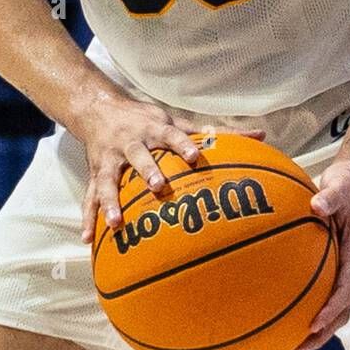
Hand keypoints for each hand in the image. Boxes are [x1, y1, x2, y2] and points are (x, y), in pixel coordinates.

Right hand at [76, 90, 264, 242]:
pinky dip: (88, 217)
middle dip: (147, 170)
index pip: (171, 135)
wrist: (99, 110)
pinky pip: (90, 197)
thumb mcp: (176, 121)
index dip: (182, 145)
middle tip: (158, 186)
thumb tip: (261, 136)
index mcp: (154, 130)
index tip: (194, 157)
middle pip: (139, 156)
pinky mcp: (95, 173)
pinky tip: (88, 239)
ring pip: (108, 180)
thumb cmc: (147, 120)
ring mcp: (110, 160)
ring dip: (111, 201)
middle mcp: (131, 143)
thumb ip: (215, 132)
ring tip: (116, 223)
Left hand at [293, 154, 349, 349]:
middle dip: (322, 331)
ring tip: (291, 345)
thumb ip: (330, 195)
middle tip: (298, 349)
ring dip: (316, 328)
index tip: (315, 322)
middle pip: (342, 309)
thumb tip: (316, 205)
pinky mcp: (334, 265)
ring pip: (334, 307)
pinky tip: (283, 313)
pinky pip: (322, 291)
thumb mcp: (340, 185)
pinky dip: (307, 305)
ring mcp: (344, 267)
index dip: (333, 307)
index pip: (347, 287)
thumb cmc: (346, 184)